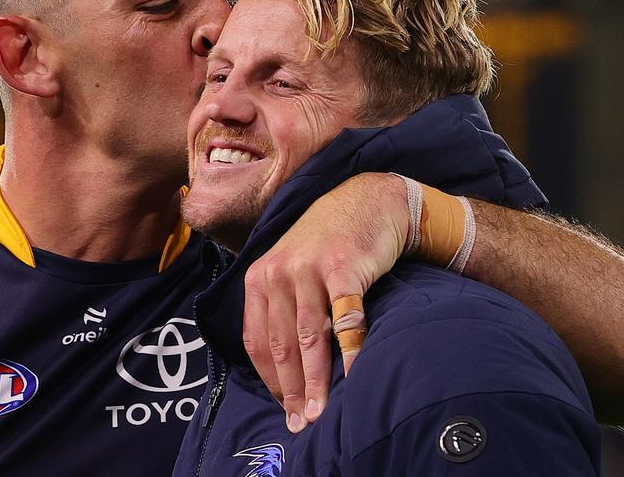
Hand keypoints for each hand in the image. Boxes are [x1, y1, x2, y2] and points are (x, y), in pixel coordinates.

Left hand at [241, 172, 408, 431]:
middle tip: (301, 423)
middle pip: (282, 345)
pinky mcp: (344, 268)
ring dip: (315, 382)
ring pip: (309, 338)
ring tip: (321, 412)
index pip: (257, 340)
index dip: (270, 379)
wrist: (366, 201)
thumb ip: (280, 307)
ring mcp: (311, 270)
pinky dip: (349, 352)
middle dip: (291, 390)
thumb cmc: (327, 243)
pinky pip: (346, 320)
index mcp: (260, 276)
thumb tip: (282, 366)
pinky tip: (353, 377)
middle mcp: (279, 273)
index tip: (283, 407)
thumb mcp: (290, 267)